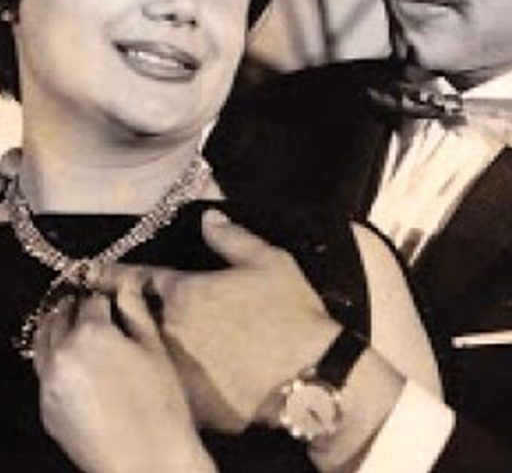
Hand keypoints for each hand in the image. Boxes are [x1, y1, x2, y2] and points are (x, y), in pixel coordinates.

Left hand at [34, 282, 216, 472]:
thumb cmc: (160, 402)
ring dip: (59, 330)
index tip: (114, 298)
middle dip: (77, 308)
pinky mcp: (47, 410)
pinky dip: (55, 360)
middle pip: (62, 317)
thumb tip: (129, 279)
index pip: (93, 299)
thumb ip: (136, 309)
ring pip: (44, 344)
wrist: (146, 462)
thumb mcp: (154, 348)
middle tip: (93, 309)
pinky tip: (76, 366)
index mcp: (91, 333)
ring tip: (78, 330)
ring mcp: (50, 385)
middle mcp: (62, 354)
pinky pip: (45, 374)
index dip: (106, 296)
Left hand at [97, 210, 340, 433]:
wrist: (310, 375)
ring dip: (149, 350)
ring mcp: (178, 372)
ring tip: (154, 350)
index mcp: (186, 293)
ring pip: (152, 357)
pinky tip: (192, 378)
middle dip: (128, 316)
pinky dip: (176, 381)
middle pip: (138, 321)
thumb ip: (233, 237)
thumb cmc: (291, 313)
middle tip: (122, 314)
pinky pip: (174, 388)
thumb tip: (210, 216)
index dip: (112, 276)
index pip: (137, 280)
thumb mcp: (269, 261)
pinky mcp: (191, 404)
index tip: (92, 274)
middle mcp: (172, 332)